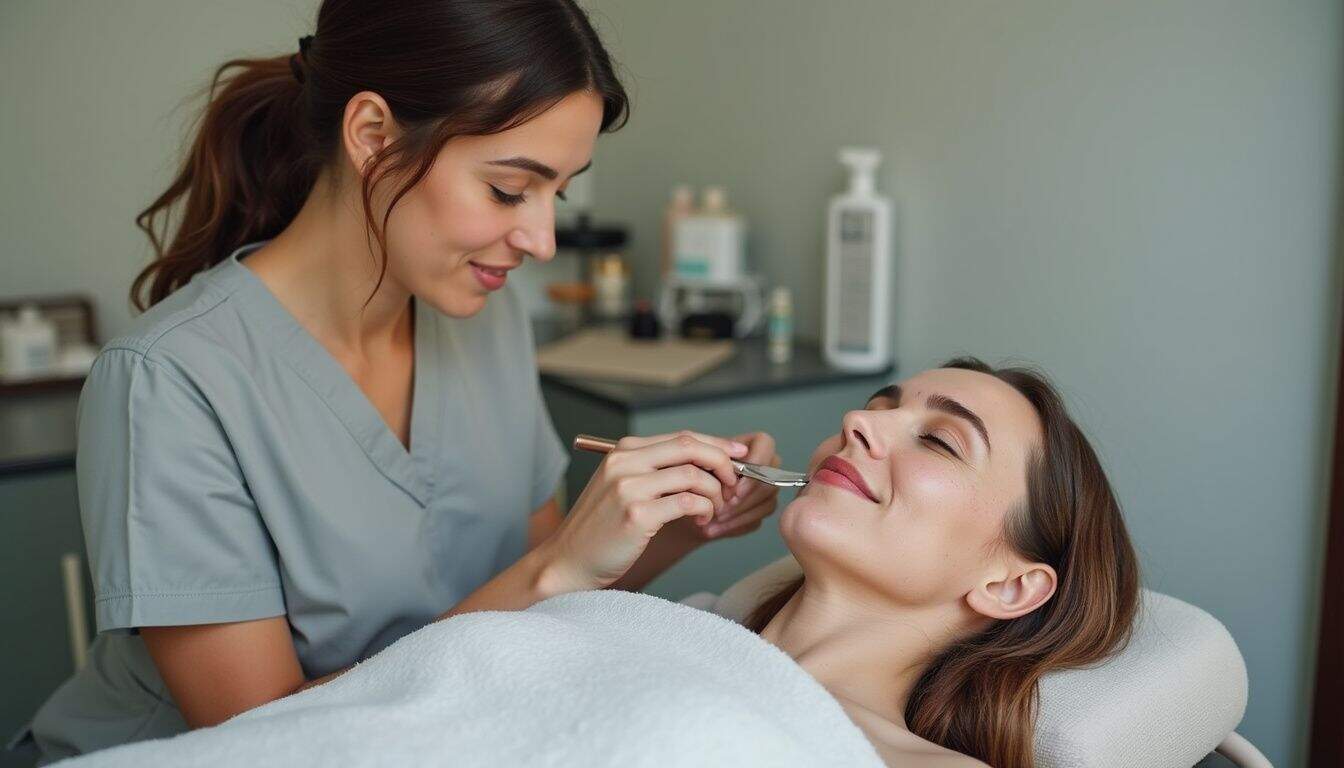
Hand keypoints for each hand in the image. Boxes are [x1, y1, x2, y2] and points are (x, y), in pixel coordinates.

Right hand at [539, 431, 747, 591]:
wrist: (567, 562)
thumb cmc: (600, 530)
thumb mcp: (622, 488)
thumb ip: (655, 471)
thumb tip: (705, 462)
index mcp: (623, 451)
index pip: (682, 437)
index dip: (716, 445)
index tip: (739, 455)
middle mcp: (625, 462)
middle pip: (691, 447)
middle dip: (723, 464)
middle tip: (734, 484)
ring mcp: (629, 487)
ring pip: (694, 475)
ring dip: (715, 494)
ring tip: (713, 511)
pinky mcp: (637, 514)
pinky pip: (689, 503)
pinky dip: (705, 511)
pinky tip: (702, 522)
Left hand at [689, 431, 781, 540]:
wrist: (687, 499)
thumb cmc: (692, 474)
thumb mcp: (698, 463)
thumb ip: (715, 461)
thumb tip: (733, 473)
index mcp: (753, 443)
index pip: (766, 445)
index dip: (753, 467)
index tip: (734, 487)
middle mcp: (766, 464)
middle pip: (769, 481)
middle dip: (743, 498)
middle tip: (720, 507)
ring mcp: (767, 488)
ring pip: (766, 503)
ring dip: (736, 514)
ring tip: (711, 518)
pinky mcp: (762, 509)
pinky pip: (757, 520)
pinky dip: (733, 525)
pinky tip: (713, 528)